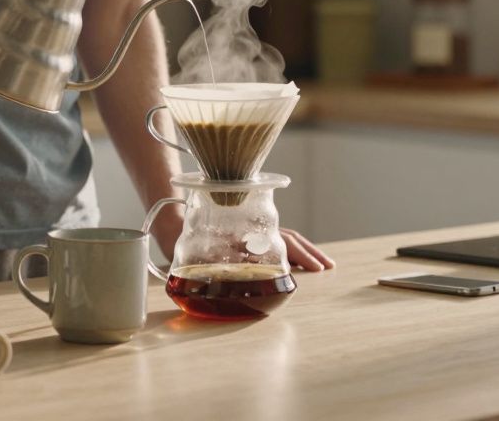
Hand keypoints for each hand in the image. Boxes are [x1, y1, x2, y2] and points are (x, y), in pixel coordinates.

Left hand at [149, 205, 334, 271]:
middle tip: (328, 268)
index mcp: (246, 233)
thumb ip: (214, 265)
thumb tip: (236, 276)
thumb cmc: (183, 239)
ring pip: (286, 237)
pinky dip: (292, 249)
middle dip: (310, 253)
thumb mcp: (199, 253)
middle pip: (289, 238)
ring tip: (323, 265)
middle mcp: (253, 230)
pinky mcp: (250, 237)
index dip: (299, 254)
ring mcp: (253, 232)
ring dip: (305, 250)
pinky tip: (300, 262)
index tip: (315, 268)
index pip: (281, 241)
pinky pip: (276, 240)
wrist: (171, 223)